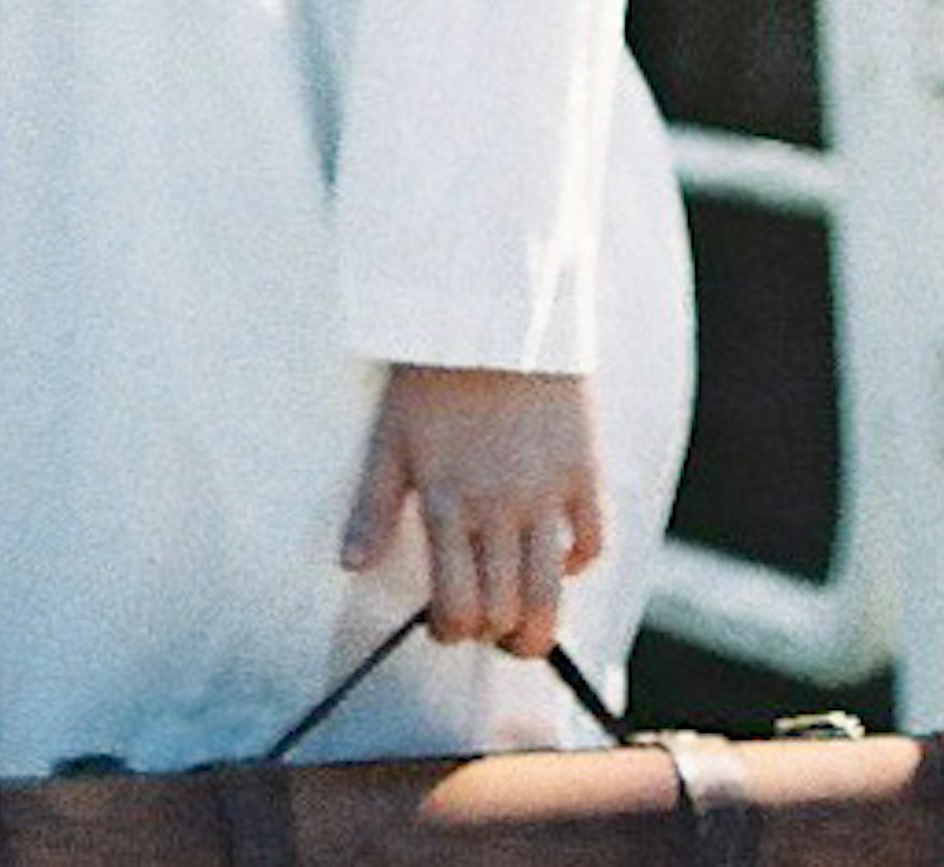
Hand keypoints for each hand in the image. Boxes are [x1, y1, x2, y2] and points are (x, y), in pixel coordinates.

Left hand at [341, 362, 602, 656]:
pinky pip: (594, 542)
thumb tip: (350, 566)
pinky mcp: (583, 469)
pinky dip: (579, 564)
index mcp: (447, 503)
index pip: (456, 608)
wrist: (495, 307)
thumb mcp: (392, 436)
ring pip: (552, 595)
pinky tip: (560, 559)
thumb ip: (373, 506)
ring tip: (526, 622)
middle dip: (493, 635)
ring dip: (538, 625)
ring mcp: (546, 492)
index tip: (448, 622)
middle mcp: (498, 507)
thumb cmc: (435, 370)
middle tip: (488, 625)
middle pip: (505, 613)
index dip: (452, 632)